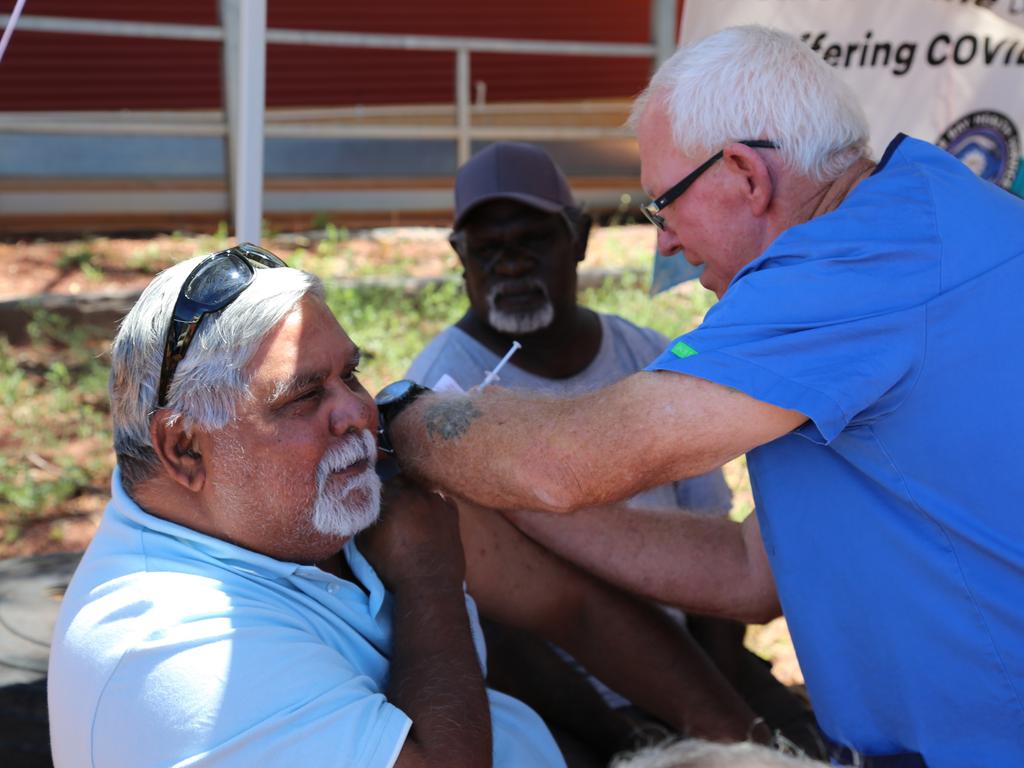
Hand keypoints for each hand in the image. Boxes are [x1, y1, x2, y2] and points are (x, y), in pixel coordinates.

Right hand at [358, 475, 464, 591]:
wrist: (428, 582)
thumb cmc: (392, 564)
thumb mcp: (365, 542)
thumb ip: (363, 516)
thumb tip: (362, 504)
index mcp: (393, 495)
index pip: (381, 482)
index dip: (377, 492)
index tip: (375, 503)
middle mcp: (416, 492)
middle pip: (402, 482)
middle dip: (396, 492)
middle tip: (393, 509)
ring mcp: (436, 500)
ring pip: (422, 489)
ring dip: (415, 498)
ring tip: (411, 516)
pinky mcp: (452, 511)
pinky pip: (440, 499)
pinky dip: (433, 505)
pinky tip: (428, 518)